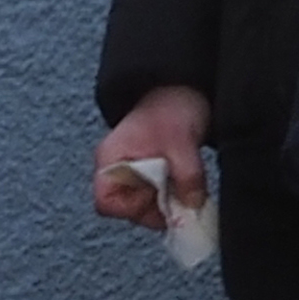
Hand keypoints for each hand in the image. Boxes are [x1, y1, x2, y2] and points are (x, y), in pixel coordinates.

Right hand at [92, 84, 209, 230]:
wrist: (181, 91)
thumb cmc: (170, 107)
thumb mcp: (182, 142)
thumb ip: (187, 175)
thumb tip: (192, 205)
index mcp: (110, 160)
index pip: (106, 202)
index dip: (132, 208)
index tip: (159, 201)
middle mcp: (115, 171)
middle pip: (126, 209)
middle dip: (155, 208)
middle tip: (181, 200)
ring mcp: (130, 175)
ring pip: (142, 206)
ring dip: (166, 204)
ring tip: (186, 190)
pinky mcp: (147, 178)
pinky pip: (154, 199)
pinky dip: (171, 198)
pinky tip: (185, 187)